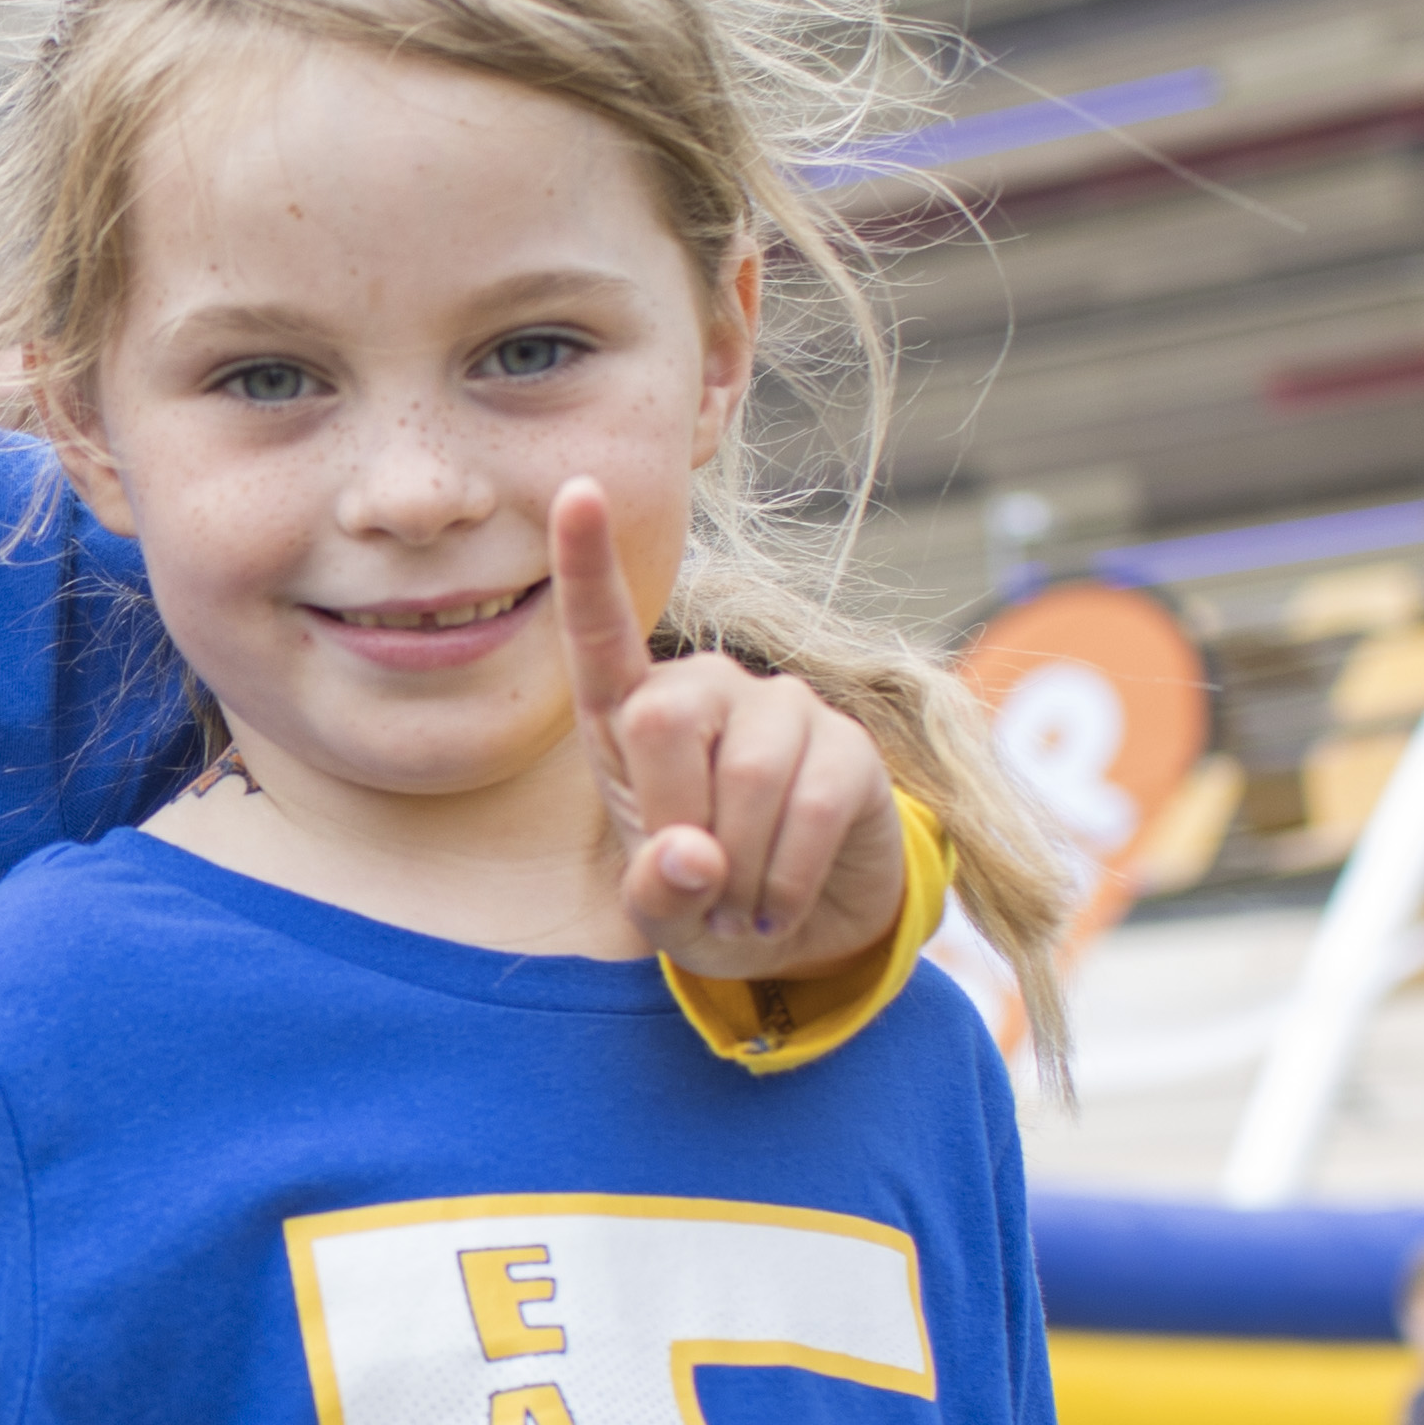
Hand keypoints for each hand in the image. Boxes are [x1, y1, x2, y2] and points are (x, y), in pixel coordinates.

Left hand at [553, 486, 904, 977]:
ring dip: (739, 868)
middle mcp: (705, 690)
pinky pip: (811, 807)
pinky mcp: (846, 745)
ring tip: (740, 906)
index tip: (577, 488)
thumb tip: (695, 857)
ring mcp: (782, 706)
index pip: (600, 632)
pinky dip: (787, 879)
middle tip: (696, 884)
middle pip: (665, 720)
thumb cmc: (701, 900)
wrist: (797, 935)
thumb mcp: (655, 908)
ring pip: (748, 773)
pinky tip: (780, 906)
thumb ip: (652, 889)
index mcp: (631, 716)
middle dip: (675, 822)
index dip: (587, 564)